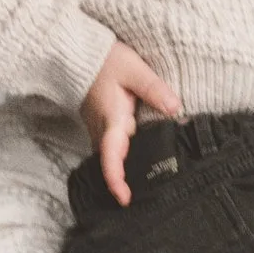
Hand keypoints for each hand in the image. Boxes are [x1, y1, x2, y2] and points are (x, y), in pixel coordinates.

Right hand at [79, 41, 183, 204]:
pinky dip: (124, 156)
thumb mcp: (133, 69)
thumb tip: (175, 109)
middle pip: (113, 163)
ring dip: (125, 170)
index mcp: (112, 120)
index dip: (116, 180)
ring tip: (148, 183)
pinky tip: (143, 157)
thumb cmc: (105, 60)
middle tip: (149, 197)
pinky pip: (113, 147)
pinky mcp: (102, 124)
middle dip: (126, 182)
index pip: (111, 158)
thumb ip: (154, 89)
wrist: (77, 53)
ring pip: (113, 156)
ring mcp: (100, 128)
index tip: (125, 199)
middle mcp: (103, 129)